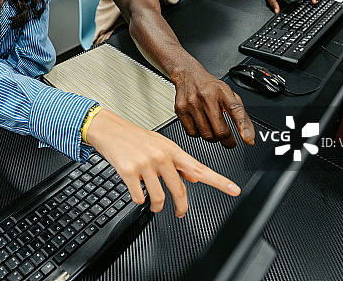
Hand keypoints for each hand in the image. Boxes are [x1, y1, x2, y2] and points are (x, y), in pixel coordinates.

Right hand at [86, 109, 240, 216]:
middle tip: (180, 212)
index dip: (219, 181)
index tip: (233, 189)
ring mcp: (145, 164)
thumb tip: (194, 176)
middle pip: (179, 190)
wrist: (109, 130)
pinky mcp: (129, 171)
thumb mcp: (161, 145)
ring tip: (154, 205)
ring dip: (157, 206)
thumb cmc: (134, 137)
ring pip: (158, 197)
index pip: (200, 168)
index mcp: (172, 150)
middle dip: (181, 206)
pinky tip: (137, 192)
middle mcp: (161, 156)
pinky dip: (139, 199)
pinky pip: (139, 197)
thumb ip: (178, 162)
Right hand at [172, 63, 254, 147]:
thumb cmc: (210, 87)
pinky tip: (201, 125)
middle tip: (229, 141)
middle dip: (227, 140)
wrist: (188, 75)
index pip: (235, 109)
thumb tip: (249, 138)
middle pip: (220, 130)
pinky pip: (192, 133)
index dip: (243, 126)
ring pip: (206, 135)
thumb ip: (240, 115)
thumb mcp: (229, 95)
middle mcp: (207, 97)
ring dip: (213, 137)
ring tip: (213, 128)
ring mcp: (192, 104)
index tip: (248, 138)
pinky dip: (198, 134)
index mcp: (222, 92)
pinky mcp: (181, 110)